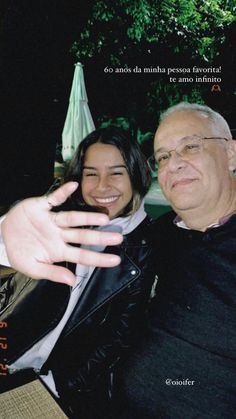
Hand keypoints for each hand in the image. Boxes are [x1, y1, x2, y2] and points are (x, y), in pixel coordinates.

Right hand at [1, 182, 121, 284]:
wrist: (2, 237)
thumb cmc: (20, 253)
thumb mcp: (33, 268)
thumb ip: (52, 273)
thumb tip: (71, 282)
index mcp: (58, 251)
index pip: (82, 256)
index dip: (98, 259)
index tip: (115, 260)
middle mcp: (59, 234)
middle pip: (82, 236)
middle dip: (100, 237)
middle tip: (118, 237)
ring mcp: (51, 220)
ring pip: (72, 218)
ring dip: (87, 218)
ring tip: (103, 218)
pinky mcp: (41, 206)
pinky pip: (54, 198)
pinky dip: (62, 192)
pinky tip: (73, 186)